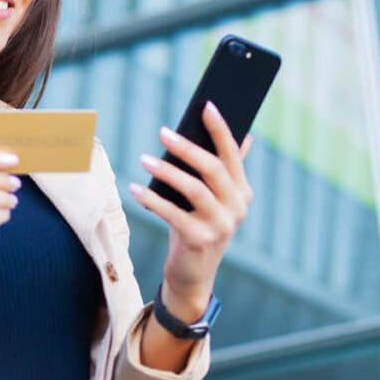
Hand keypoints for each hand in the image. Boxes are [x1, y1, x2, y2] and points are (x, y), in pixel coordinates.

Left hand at [129, 101, 253, 319]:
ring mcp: (221, 225)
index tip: (206, 105)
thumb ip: (225, 170)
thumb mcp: (214, 198)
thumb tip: (244, 136)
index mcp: (242, 191)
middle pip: (212, 168)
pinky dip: (152, 199)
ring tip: (144, 159)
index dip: (220, 128)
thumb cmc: (198, 225)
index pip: (232, 153)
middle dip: (187, 147)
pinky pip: (173, 213)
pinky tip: (134, 189)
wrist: (193, 274)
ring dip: (167, 171)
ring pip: (194, 189)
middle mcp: (237, 207)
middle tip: (163, 131)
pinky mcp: (199, 240)